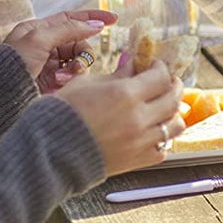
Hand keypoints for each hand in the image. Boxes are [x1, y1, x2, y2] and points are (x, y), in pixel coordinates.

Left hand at [2, 9, 116, 94]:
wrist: (1, 95)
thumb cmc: (13, 63)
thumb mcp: (39, 39)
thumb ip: (69, 29)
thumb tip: (95, 24)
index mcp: (39, 30)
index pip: (72, 19)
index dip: (92, 18)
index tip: (114, 19)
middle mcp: (46, 45)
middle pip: (80, 42)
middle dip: (83, 53)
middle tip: (78, 63)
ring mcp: (51, 64)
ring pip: (80, 60)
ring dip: (77, 68)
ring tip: (64, 77)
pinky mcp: (55, 81)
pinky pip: (75, 76)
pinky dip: (71, 79)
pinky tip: (61, 83)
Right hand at [56, 54, 186, 176]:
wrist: (48, 151)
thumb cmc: (60, 114)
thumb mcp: (85, 84)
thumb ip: (115, 74)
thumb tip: (131, 61)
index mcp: (125, 94)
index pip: (160, 77)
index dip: (161, 68)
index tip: (155, 66)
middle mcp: (138, 118)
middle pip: (173, 99)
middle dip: (174, 86)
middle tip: (169, 82)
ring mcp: (140, 142)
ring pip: (174, 125)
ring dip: (174, 113)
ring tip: (166, 107)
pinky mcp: (136, 161)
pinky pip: (163, 150)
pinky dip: (163, 139)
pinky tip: (155, 131)